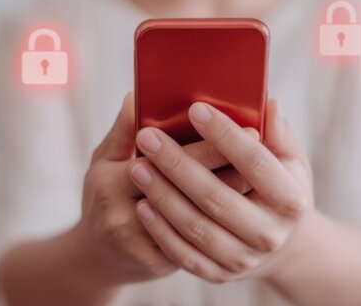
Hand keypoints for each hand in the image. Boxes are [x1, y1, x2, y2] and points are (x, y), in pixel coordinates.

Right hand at [74, 93, 254, 284]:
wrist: (97, 256)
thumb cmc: (104, 194)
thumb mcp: (104, 158)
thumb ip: (124, 128)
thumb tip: (138, 95)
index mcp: (110, 183)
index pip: (167, 160)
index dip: (210, 146)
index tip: (248, 129)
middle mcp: (124, 218)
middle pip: (193, 193)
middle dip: (233, 170)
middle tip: (263, 148)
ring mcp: (143, 247)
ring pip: (202, 222)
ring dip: (233, 198)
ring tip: (261, 176)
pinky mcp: (160, 266)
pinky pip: (198, 244)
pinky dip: (223, 224)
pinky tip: (245, 206)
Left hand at [129, 99, 314, 282]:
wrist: (280, 245)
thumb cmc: (278, 188)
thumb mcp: (289, 160)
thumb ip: (278, 133)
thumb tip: (268, 104)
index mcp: (291, 200)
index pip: (255, 162)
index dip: (225, 135)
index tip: (196, 110)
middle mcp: (270, 234)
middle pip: (217, 197)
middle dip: (178, 165)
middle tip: (148, 137)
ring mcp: (244, 259)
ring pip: (196, 227)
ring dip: (163, 196)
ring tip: (137, 167)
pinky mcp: (220, 275)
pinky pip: (184, 254)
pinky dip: (161, 230)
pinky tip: (143, 204)